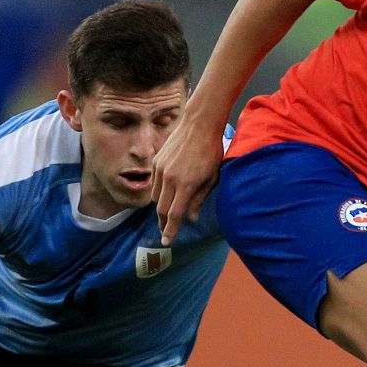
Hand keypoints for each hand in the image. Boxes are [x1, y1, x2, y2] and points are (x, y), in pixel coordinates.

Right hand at [151, 117, 225, 245]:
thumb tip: (190, 217)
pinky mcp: (157, 161)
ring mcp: (161, 169)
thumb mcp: (212, 178)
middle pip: (162, 210)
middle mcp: (170, 178)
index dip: (170, 231)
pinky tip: (168, 194)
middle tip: (167, 232)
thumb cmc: (210, 151)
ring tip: (169, 213)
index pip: (175, 215)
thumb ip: (199, 199)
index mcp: (186, 184)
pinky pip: (154, 183)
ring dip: (162, 208)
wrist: (199, 124)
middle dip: (164, 224)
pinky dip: (159, 192)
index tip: (167, 242)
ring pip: (156, 198)